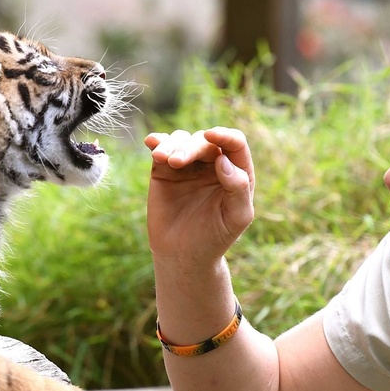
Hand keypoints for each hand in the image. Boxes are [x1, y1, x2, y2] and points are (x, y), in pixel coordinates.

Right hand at [145, 126, 254, 268]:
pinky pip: (162, 148)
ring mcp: (189, 164)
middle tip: (177, 163)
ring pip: (182, 139)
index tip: (211, 136)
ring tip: (162, 160)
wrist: (183, 254)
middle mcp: (214, 162)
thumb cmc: (216, 238)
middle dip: (191, 148)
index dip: (225, 135)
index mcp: (237, 171)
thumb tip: (223, 159)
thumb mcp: (236, 217)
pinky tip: (151, 143)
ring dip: (172, 145)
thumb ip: (238, 189)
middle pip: (205, 141)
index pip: (235, 144)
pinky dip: (157, 142)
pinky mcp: (165, 169)